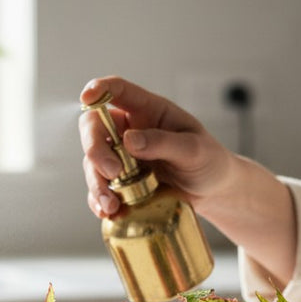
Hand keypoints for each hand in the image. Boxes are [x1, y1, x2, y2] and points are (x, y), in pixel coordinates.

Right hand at [79, 76, 234, 218]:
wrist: (214, 191)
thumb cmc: (208, 160)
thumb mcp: (194, 149)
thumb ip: (164, 142)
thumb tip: (129, 140)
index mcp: (148, 110)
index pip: (118, 90)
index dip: (99, 89)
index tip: (86, 97)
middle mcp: (129, 130)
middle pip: (94, 127)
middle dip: (95, 149)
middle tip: (113, 172)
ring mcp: (122, 157)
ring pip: (92, 162)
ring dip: (96, 183)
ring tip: (111, 204)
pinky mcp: (121, 182)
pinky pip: (100, 189)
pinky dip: (99, 201)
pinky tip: (108, 212)